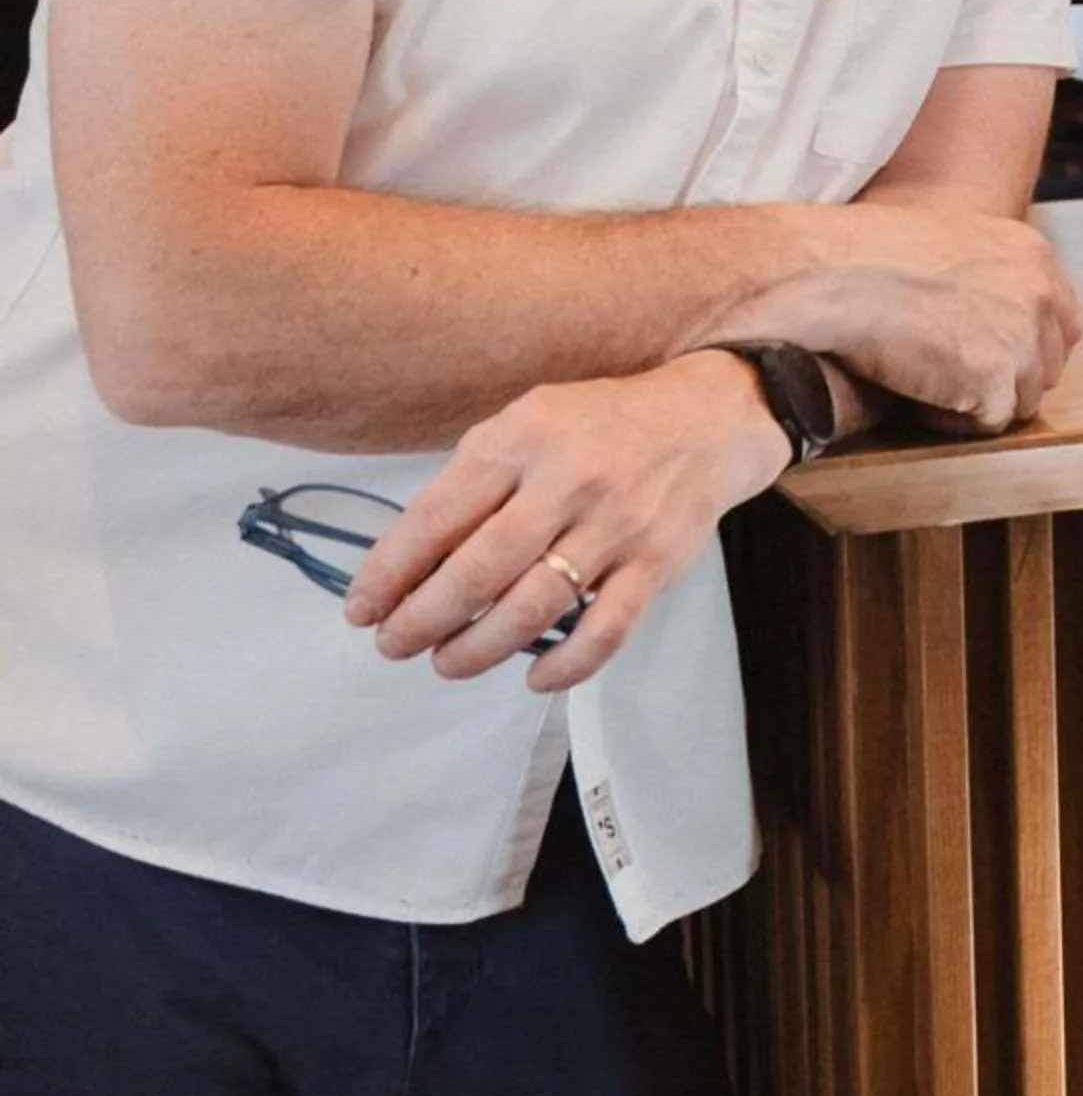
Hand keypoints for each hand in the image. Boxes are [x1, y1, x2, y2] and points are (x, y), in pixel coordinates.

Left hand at [344, 352, 790, 692]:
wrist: (707, 418)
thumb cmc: (601, 424)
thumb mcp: (529, 421)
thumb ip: (477, 479)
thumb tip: (412, 559)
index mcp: (524, 437)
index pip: (438, 516)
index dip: (390, 572)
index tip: (362, 608)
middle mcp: (569, 479)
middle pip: (478, 570)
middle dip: (422, 619)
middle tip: (393, 644)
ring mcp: (618, 525)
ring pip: (533, 608)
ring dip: (477, 648)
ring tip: (447, 662)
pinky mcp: (657, 563)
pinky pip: (606, 631)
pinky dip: (565, 664)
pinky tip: (534, 677)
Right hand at [772, 202, 1080, 427]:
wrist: (831, 275)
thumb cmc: (868, 254)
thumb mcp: (949, 241)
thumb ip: (988, 275)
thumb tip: (991, 315)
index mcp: (1033, 256)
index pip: (1063, 323)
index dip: (1027, 349)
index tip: (989, 359)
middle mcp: (1039, 294)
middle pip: (1047, 365)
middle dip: (1004, 378)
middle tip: (951, 376)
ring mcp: (1022, 337)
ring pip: (1021, 399)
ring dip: (977, 400)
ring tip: (926, 382)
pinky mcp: (996, 378)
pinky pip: (989, 422)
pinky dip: (953, 419)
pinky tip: (917, 397)